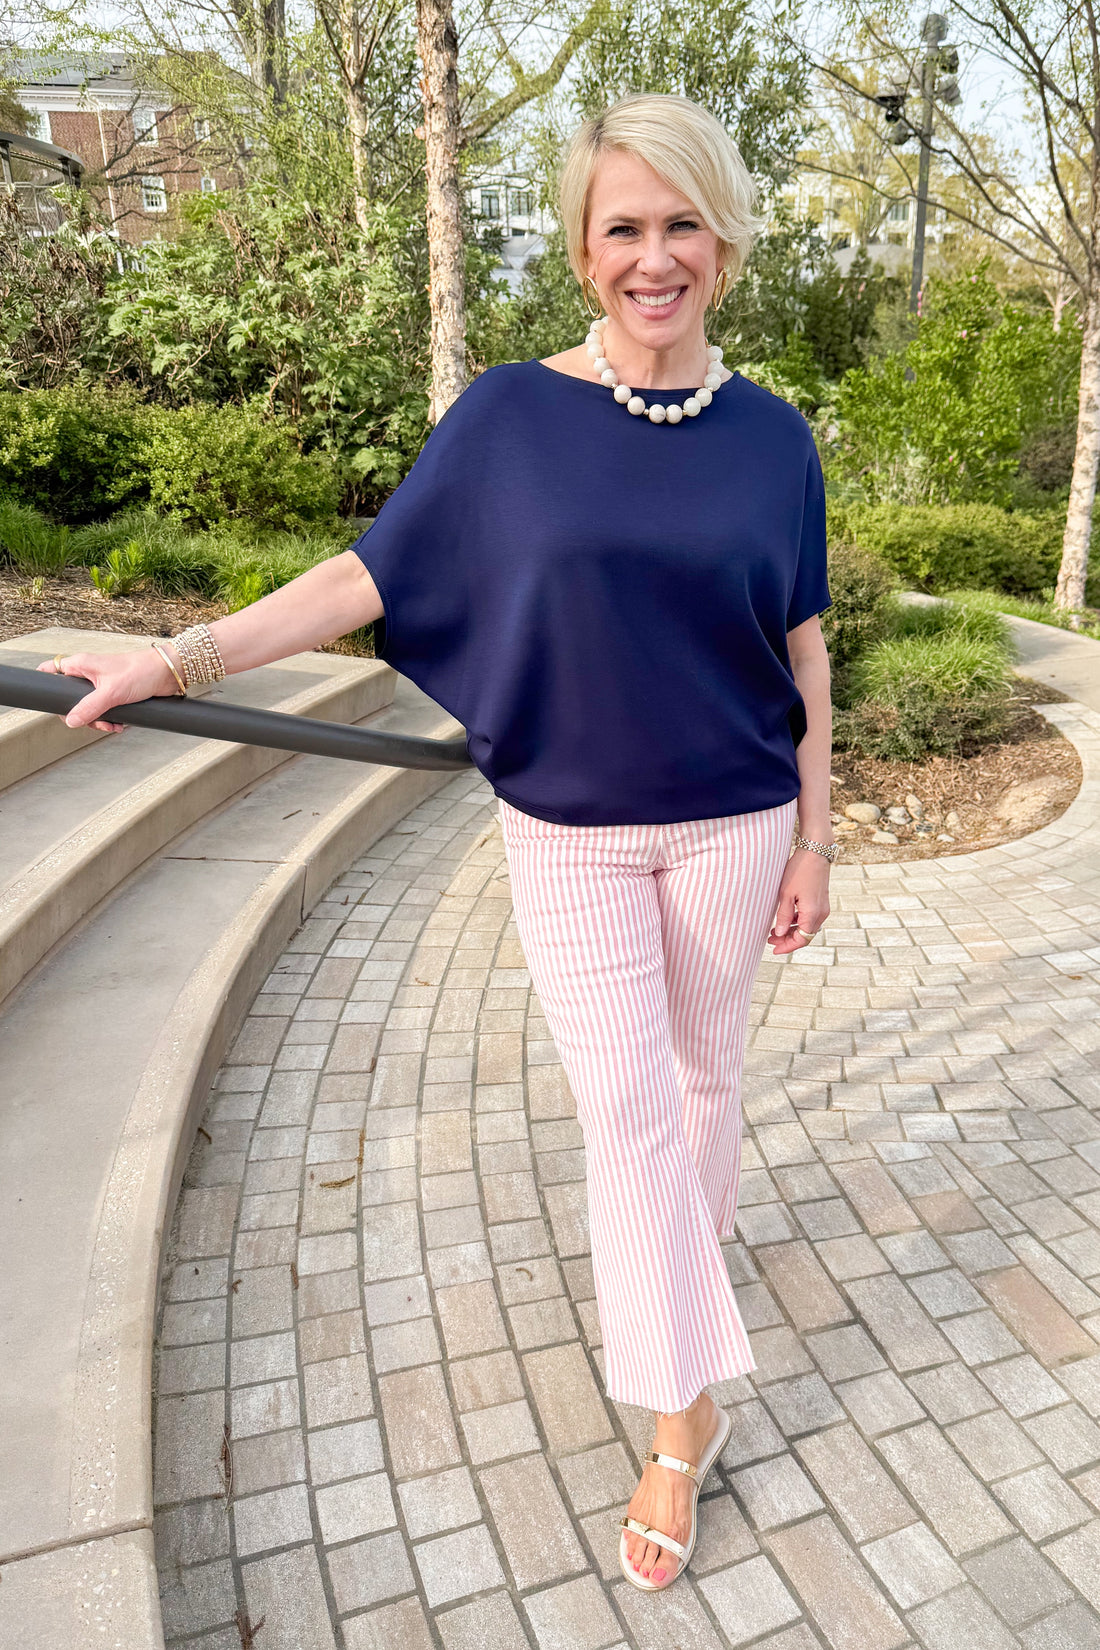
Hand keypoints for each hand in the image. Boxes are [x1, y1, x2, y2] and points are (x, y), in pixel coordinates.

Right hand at [36, 646, 181, 733]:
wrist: (167, 674)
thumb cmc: (140, 671)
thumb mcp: (111, 693)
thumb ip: (89, 708)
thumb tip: (71, 721)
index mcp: (81, 665)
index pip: (51, 671)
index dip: (47, 686)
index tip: (55, 704)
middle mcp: (88, 673)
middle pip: (70, 698)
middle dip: (81, 715)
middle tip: (95, 721)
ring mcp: (101, 683)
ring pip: (87, 707)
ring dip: (98, 720)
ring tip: (112, 725)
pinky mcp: (114, 693)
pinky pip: (103, 710)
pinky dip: (109, 719)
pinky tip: (119, 725)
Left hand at [768, 846, 830, 954]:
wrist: (815, 852)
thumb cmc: (799, 871)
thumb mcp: (786, 894)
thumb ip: (783, 916)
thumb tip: (780, 933)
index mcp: (812, 914)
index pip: (801, 940)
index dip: (787, 947)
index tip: (773, 949)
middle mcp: (821, 914)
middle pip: (805, 936)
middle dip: (788, 940)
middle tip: (770, 940)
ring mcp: (823, 907)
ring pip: (807, 927)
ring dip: (792, 931)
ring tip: (774, 930)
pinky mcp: (822, 901)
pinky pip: (810, 918)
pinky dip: (798, 922)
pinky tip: (785, 918)